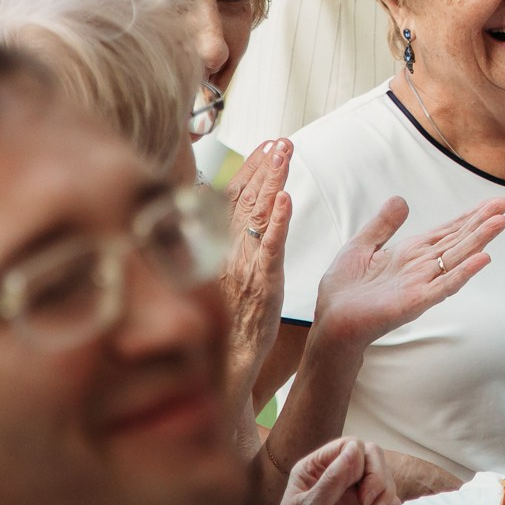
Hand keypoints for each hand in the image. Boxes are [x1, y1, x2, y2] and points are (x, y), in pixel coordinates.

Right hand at [220, 139, 291, 405]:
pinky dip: (279, 222)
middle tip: (281, 139)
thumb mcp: (220, 277)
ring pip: (259, 216)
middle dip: (264, 166)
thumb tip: (231, 216)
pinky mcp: (261, 284)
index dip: (250, 169)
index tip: (266, 143)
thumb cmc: (223, 322)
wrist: (221, 366)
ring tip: (285, 152)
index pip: (234, 198)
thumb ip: (225, 245)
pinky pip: (270, 248)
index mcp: (218, 246)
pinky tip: (287, 199)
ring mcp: (243, 265)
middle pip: (246, 199)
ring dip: (272, 181)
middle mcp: (227, 251)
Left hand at [252, 438, 399, 504]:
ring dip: (386, 494)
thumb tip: (356, 448)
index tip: (362, 490)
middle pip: (371, 459)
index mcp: (316, 468)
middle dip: (378, 479)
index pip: (351, 446)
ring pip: (382, 478)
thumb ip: (334, 479)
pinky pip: (386, 499)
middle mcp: (335, 477)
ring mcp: (349, 495)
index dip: (364, 462)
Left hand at [313, 195, 504, 347]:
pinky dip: (463, 272)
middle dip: (481, 223)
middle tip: (504, 206)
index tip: (492, 204)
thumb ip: (383, 225)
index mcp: (410, 253)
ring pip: (456, 259)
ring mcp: (421, 284)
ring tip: (499, 223)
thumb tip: (401, 199)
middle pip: (457, 241)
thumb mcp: (361, 246)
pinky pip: (444, 286)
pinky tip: (482, 259)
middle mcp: (421, 267)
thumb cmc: (343, 289)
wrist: (331, 321)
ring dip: (478, 241)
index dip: (469, 217)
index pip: (447, 231)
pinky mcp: (415, 301)